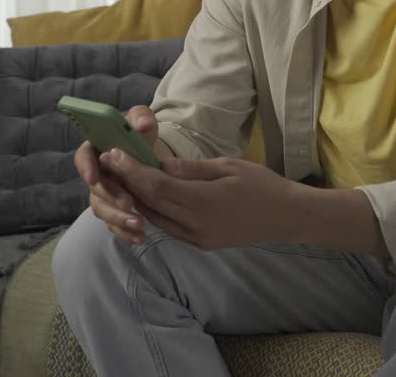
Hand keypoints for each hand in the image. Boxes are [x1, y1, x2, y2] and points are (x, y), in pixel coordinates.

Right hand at [74, 105, 159, 244]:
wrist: (148, 155)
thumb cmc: (138, 135)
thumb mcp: (142, 122)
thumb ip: (141, 118)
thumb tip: (142, 124)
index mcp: (96, 149)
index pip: (83, 157)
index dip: (86, 168)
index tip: (93, 178)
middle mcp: (96, 174)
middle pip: (95, 189)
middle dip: (110, 197)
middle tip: (128, 203)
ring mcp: (103, 194)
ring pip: (102, 210)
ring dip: (118, 219)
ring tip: (139, 225)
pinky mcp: (113, 210)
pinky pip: (114, 225)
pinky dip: (125, 233)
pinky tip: (140, 238)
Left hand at [100, 149, 307, 249]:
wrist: (286, 217)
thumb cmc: (262, 185)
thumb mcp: (229, 167)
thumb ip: (192, 169)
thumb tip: (160, 165)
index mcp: (203, 202)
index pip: (156, 186)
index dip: (131, 170)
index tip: (113, 153)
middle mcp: (195, 225)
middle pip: (150, 204)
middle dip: (126, 182)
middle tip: (109, 162)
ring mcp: (197, 238)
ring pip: (155, 218)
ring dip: (136, 198)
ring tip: (121, 177)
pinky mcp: (200, 244)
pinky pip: (168, 227)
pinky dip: (153, 211)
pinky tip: (146, 196)